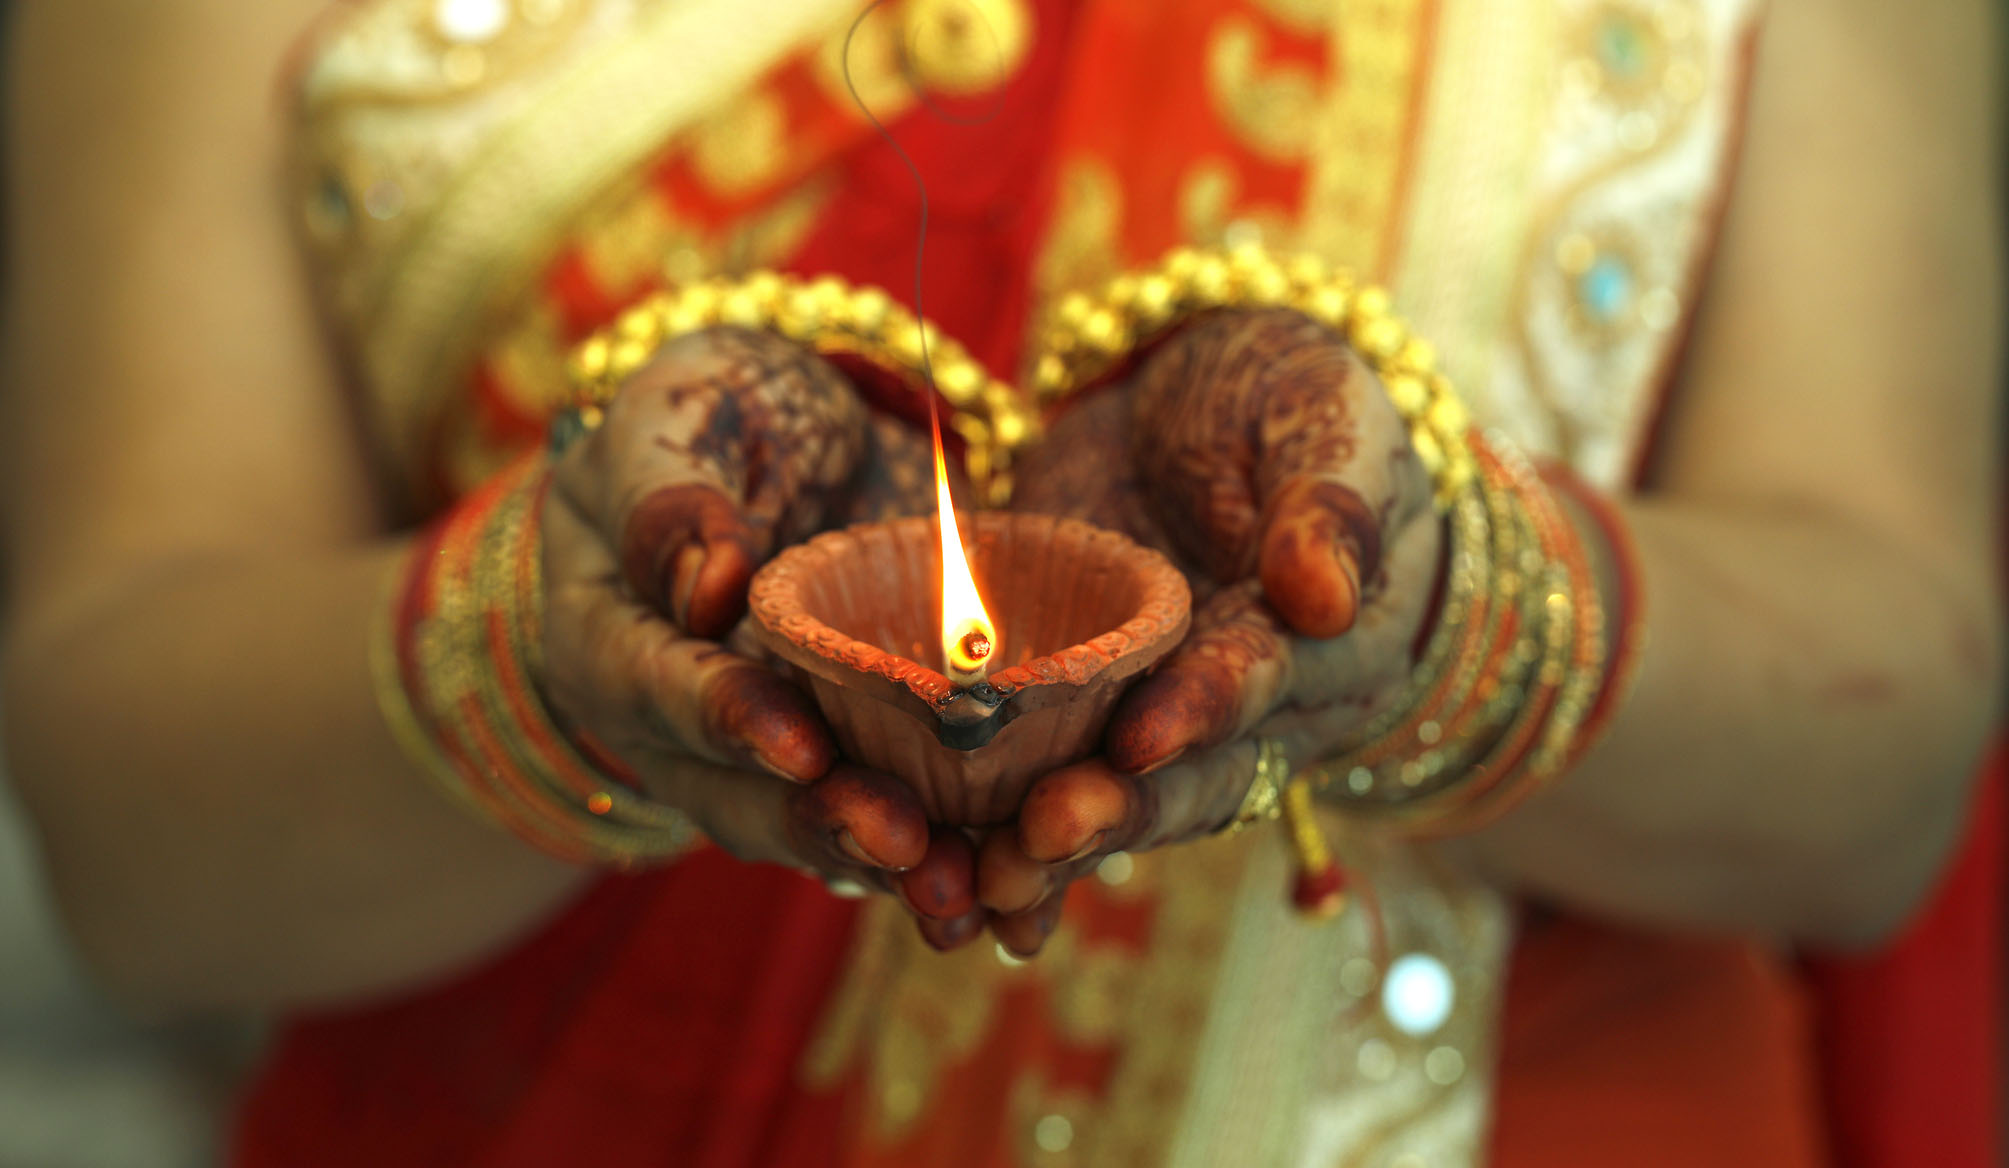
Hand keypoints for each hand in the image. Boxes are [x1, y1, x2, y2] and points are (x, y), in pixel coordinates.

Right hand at [538, 327, 976, 931]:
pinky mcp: (843, 760)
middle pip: (738, 795)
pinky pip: (882, 822)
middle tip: (903, 843)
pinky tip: (1010, 881)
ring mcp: (759, 759)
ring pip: (811, 830)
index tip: (800, 745)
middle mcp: (674, 728)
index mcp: (607, 638)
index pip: (657, 687)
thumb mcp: (677, 416)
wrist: (783, 447)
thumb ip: (672, 496)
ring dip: (888, 864)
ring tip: (963, 889)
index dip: (728, 719)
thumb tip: (708, 586)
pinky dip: (944, 851)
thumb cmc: (712, 412)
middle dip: (825, 823)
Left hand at [977, 308, 1442, 953]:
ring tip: (987, 885)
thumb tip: (1326, 597)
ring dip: (1058, 849)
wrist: (1188, 399)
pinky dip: (1013, 842)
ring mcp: (1174, 725)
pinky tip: (960, 896)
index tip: (1141, 737)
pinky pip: (1062, 788)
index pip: (1266, 679)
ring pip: (1126, 804)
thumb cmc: (1278, 393)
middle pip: (1194, 776)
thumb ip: (1330, 500)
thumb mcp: (1321, 414)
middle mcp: (1262, 713)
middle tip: (1042, 834)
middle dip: (1118, 810)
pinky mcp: (1096, 721)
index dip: (1204, 710)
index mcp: (1333, 646)